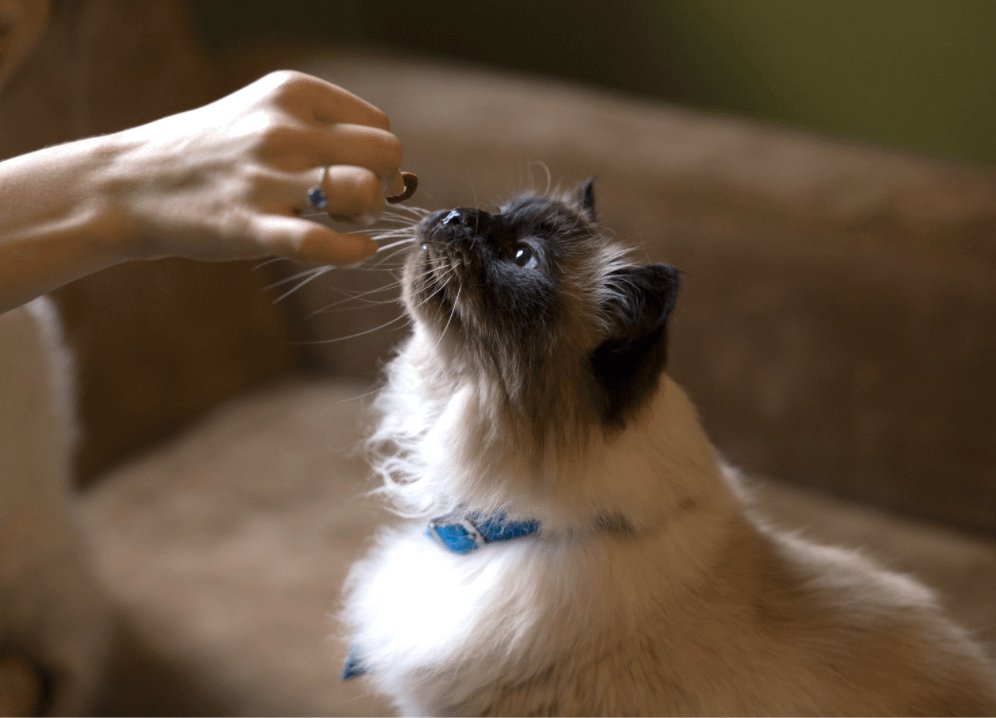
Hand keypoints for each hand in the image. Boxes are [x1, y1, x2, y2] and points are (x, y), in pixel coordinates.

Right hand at [100, 70, 404, 264]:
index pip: (379, 125)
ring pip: (365, 190)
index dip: (379, 159)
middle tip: (357, 203)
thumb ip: (325, 134)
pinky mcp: (249, 225)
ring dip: (370, 213)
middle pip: (386, 153)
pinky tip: (357, 250)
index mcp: (291, 91)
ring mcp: (266, 176)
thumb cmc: (211, 154)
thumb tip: (401, 176)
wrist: (128, 184)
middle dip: (385, 183)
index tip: (356, 176)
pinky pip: (323, 243)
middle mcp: (282, 127)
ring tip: (346, 221)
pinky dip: (354, 251)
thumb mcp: (263, 116)